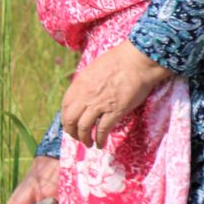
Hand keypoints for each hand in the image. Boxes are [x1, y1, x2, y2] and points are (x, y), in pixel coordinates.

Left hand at [60, 40, 175, 148]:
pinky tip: (100, 144)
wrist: (138, 60)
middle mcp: (86, 95)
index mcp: (80, 84)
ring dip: (84, 139)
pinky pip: (102, 130)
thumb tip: (84, 92)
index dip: (66, 118)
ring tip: (88, 143)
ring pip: (83, 128)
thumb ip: (86, 82)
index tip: (70, 124)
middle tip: (77, 137)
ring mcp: (99, 104)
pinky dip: (99, 140)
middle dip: (72, 132)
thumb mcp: (95, 68)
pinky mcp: (115, 111)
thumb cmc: (120, 59)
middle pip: (70, 120)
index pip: (65, 106)